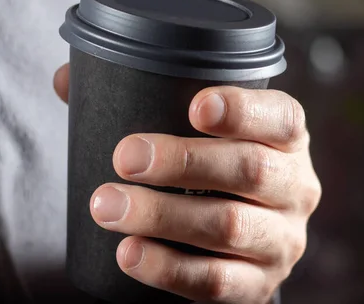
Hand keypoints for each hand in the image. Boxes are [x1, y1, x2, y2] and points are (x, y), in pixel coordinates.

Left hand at [54, 64, 320, 303]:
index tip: (194, 106)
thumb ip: (139, 98)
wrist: (241, 239)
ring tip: (106, 206)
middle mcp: (296, 188)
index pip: (282, 118)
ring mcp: (282, 240)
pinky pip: (216, 282)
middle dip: (184, 162)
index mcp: (287, 140)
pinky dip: (169, 268)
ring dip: (163, 216)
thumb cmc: (212, 169)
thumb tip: (67, 80)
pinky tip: (129, 253)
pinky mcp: (259, 285)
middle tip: (125, 157)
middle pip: (251, 170)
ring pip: (228, 227)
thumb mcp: (200, 133)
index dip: (243, 110)